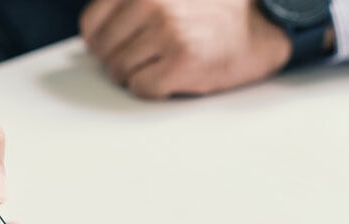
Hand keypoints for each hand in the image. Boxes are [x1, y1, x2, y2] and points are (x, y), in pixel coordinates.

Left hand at [80, 0, 291, 97]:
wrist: (259, 26)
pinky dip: (153, 89)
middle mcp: (152, 3)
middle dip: (120, 61)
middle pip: (105, 53)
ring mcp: (167, 32)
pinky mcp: (181, 61)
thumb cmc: (210, 15)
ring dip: (138, 76)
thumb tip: (89, 40)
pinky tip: (173, 76)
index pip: (92, 25)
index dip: (102, 44)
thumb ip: (131, 9)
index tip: (119, 48)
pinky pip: (141, 88)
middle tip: (147, 58)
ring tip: (163, 64)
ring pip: (120, 73)